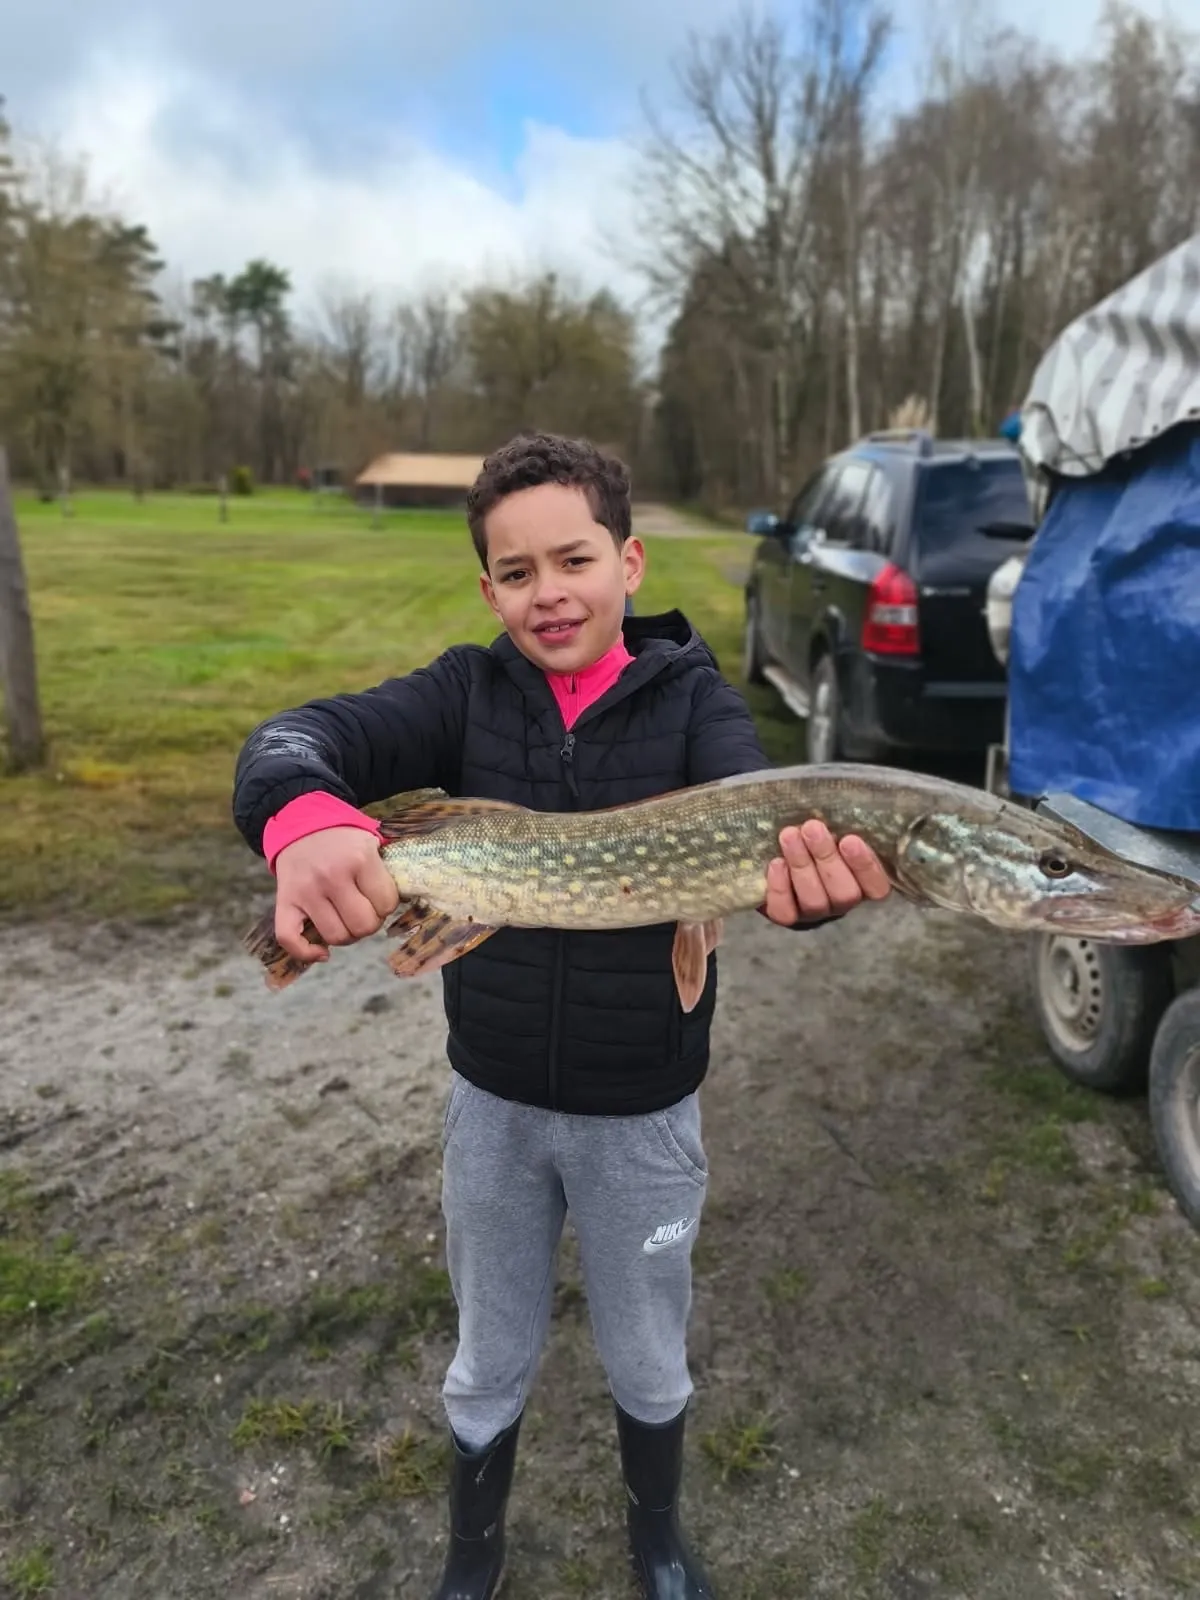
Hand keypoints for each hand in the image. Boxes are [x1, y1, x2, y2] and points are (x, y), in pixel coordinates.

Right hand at [274, 827, 399, 964]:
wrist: (301, 825)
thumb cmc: (343, 839)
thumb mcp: (371, 841)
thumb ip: (388, 869)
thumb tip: (407, 900)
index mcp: (360, 858)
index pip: (387, 904)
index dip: (387, 906)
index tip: (379, 898)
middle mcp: (332, 875)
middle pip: (363, 926)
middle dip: (369, 924)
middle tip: (364, 912)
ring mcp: (306, 890)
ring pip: (335, 937)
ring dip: (345, 936)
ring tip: (345, 922)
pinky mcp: (284, 900)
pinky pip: (290, 938)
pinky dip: (306, 953)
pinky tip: (321, 952)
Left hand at [761, 820, 890, 925]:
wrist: (781, 844)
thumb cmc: (817, 831)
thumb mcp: (835, 825)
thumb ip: (843, 823)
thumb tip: (839, 804)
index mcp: (865, 882)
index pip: (877, 886)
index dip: (865, 866)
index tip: (850, 840)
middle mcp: (843, 902)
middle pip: (844, 893)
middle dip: (827, 858)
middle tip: (812, 828)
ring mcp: (815, 912)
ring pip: (815, 901)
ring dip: (802, 865)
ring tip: (789, 835)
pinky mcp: (787, 916)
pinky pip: (785, 912)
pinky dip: (780, 888)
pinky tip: (776, 863)